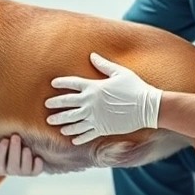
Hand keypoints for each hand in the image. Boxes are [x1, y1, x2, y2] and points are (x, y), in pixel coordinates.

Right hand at [0, 134, 43, 175]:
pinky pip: (35, 172)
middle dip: (14, 152)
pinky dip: (38, 166)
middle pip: (11, 168)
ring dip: (25, 159)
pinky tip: (38, 157)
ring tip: (26, 147)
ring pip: (23, 170)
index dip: (1, 153)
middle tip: (15, 137)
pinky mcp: (30, 168)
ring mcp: (19, 170)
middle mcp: (6, 170)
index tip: (4, 140)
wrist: (5, 139)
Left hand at [44, 53, 162, 144]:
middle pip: (67, 104)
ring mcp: (95, 117)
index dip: (61, 82)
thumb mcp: (120, 72)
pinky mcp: (102, 128)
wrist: (148, 107)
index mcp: (94, 87)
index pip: (72, 83)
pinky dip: (77, 137)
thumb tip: (92, 55)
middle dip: (55, 105)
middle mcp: (90, 102)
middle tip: (46, 106)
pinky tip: (71, 139)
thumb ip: (104, 65)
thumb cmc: (135, 87)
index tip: (52, 83)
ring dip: (62, 123)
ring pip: (73, 121)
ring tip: (53, 124)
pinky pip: (86, 134)